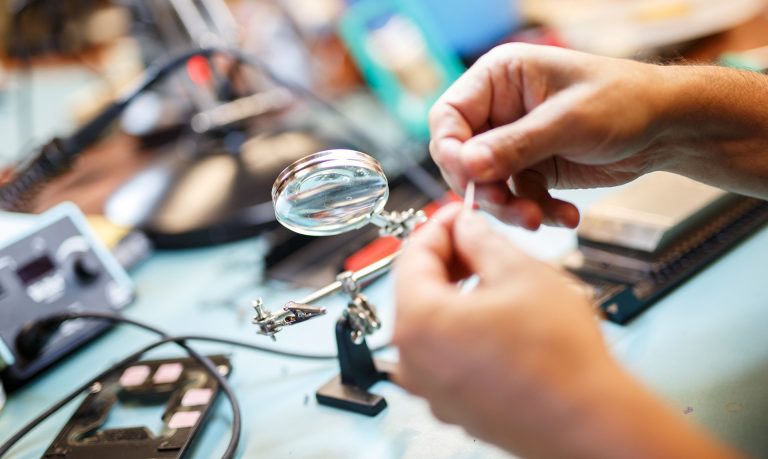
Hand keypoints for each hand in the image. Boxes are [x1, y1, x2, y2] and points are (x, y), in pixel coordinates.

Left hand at [393, 203, 740, 458]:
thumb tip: (466, 227)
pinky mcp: (452, 405)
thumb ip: (482, 240)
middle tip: (477, 238)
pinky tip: (494, 314)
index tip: (459, 212)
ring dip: (454, 291)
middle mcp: (413, 361)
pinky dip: (461, 326)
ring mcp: (430, 388)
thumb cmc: (560, 357)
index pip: (413, 255)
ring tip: (491, 274)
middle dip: (446, 258)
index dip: (439, 225)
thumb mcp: (521, 272)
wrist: (590, 422)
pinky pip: (445, 353)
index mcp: (419, 322)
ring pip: (432, 322)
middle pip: (416, 290)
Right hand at [429, 44, 767, 227]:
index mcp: (499, 78)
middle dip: (484, 186)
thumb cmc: (625, 101)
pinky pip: (517, 198)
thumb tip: (467, 165)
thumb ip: (515, 145)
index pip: (450, 115)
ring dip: (511, 207)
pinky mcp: (532, 169)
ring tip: (538, 219)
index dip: (450, 148)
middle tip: (505, 206)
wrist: (668, 127)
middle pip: (462, 156)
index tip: (466, 176)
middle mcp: (500, 109)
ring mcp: (514, 142)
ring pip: (488, 185)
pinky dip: (537, 211)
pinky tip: (566, 217)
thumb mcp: (568, 121)